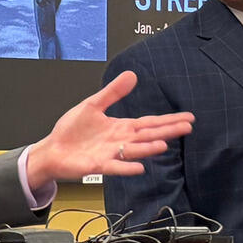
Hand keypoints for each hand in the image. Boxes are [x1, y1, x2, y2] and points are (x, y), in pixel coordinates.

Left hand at [22, 71, 194, 185]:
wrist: (53, 149)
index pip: (150, 122)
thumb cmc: (72, 130)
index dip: (169, 120)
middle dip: (167, 132)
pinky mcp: (98, 165)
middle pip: (148, 135)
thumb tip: (132, 74)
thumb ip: (113, 92)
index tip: (188, 117)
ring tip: (164, 145)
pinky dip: (126, 167)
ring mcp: (110, 154)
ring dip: (148, 149)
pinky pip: (115, 166)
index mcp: (121, 127)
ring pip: (134, 150)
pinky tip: (139, 167)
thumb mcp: (93, 105)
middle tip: (187, 128)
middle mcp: (120, 141)